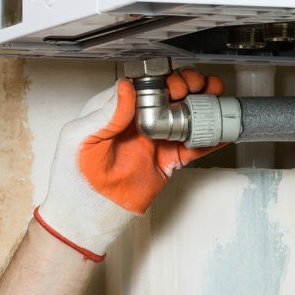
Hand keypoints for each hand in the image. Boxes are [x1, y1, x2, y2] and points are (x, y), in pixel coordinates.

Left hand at [35, 69, 224, 260]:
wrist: (87, 214)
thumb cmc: (73, 177)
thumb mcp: (81, 138)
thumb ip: (106, 113)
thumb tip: (125, 87)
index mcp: (114, 110)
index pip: (143, 85)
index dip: (161, 79)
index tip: (172, 82)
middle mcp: (137, 121)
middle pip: (169, 95)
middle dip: (187, 86)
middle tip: (195, 88)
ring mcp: (154, 140)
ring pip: (184, 116)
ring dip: (202, 105)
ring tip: (215, 98)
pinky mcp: (166, 161)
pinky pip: (192, 148)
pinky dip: (208, 139)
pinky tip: (221, 131)